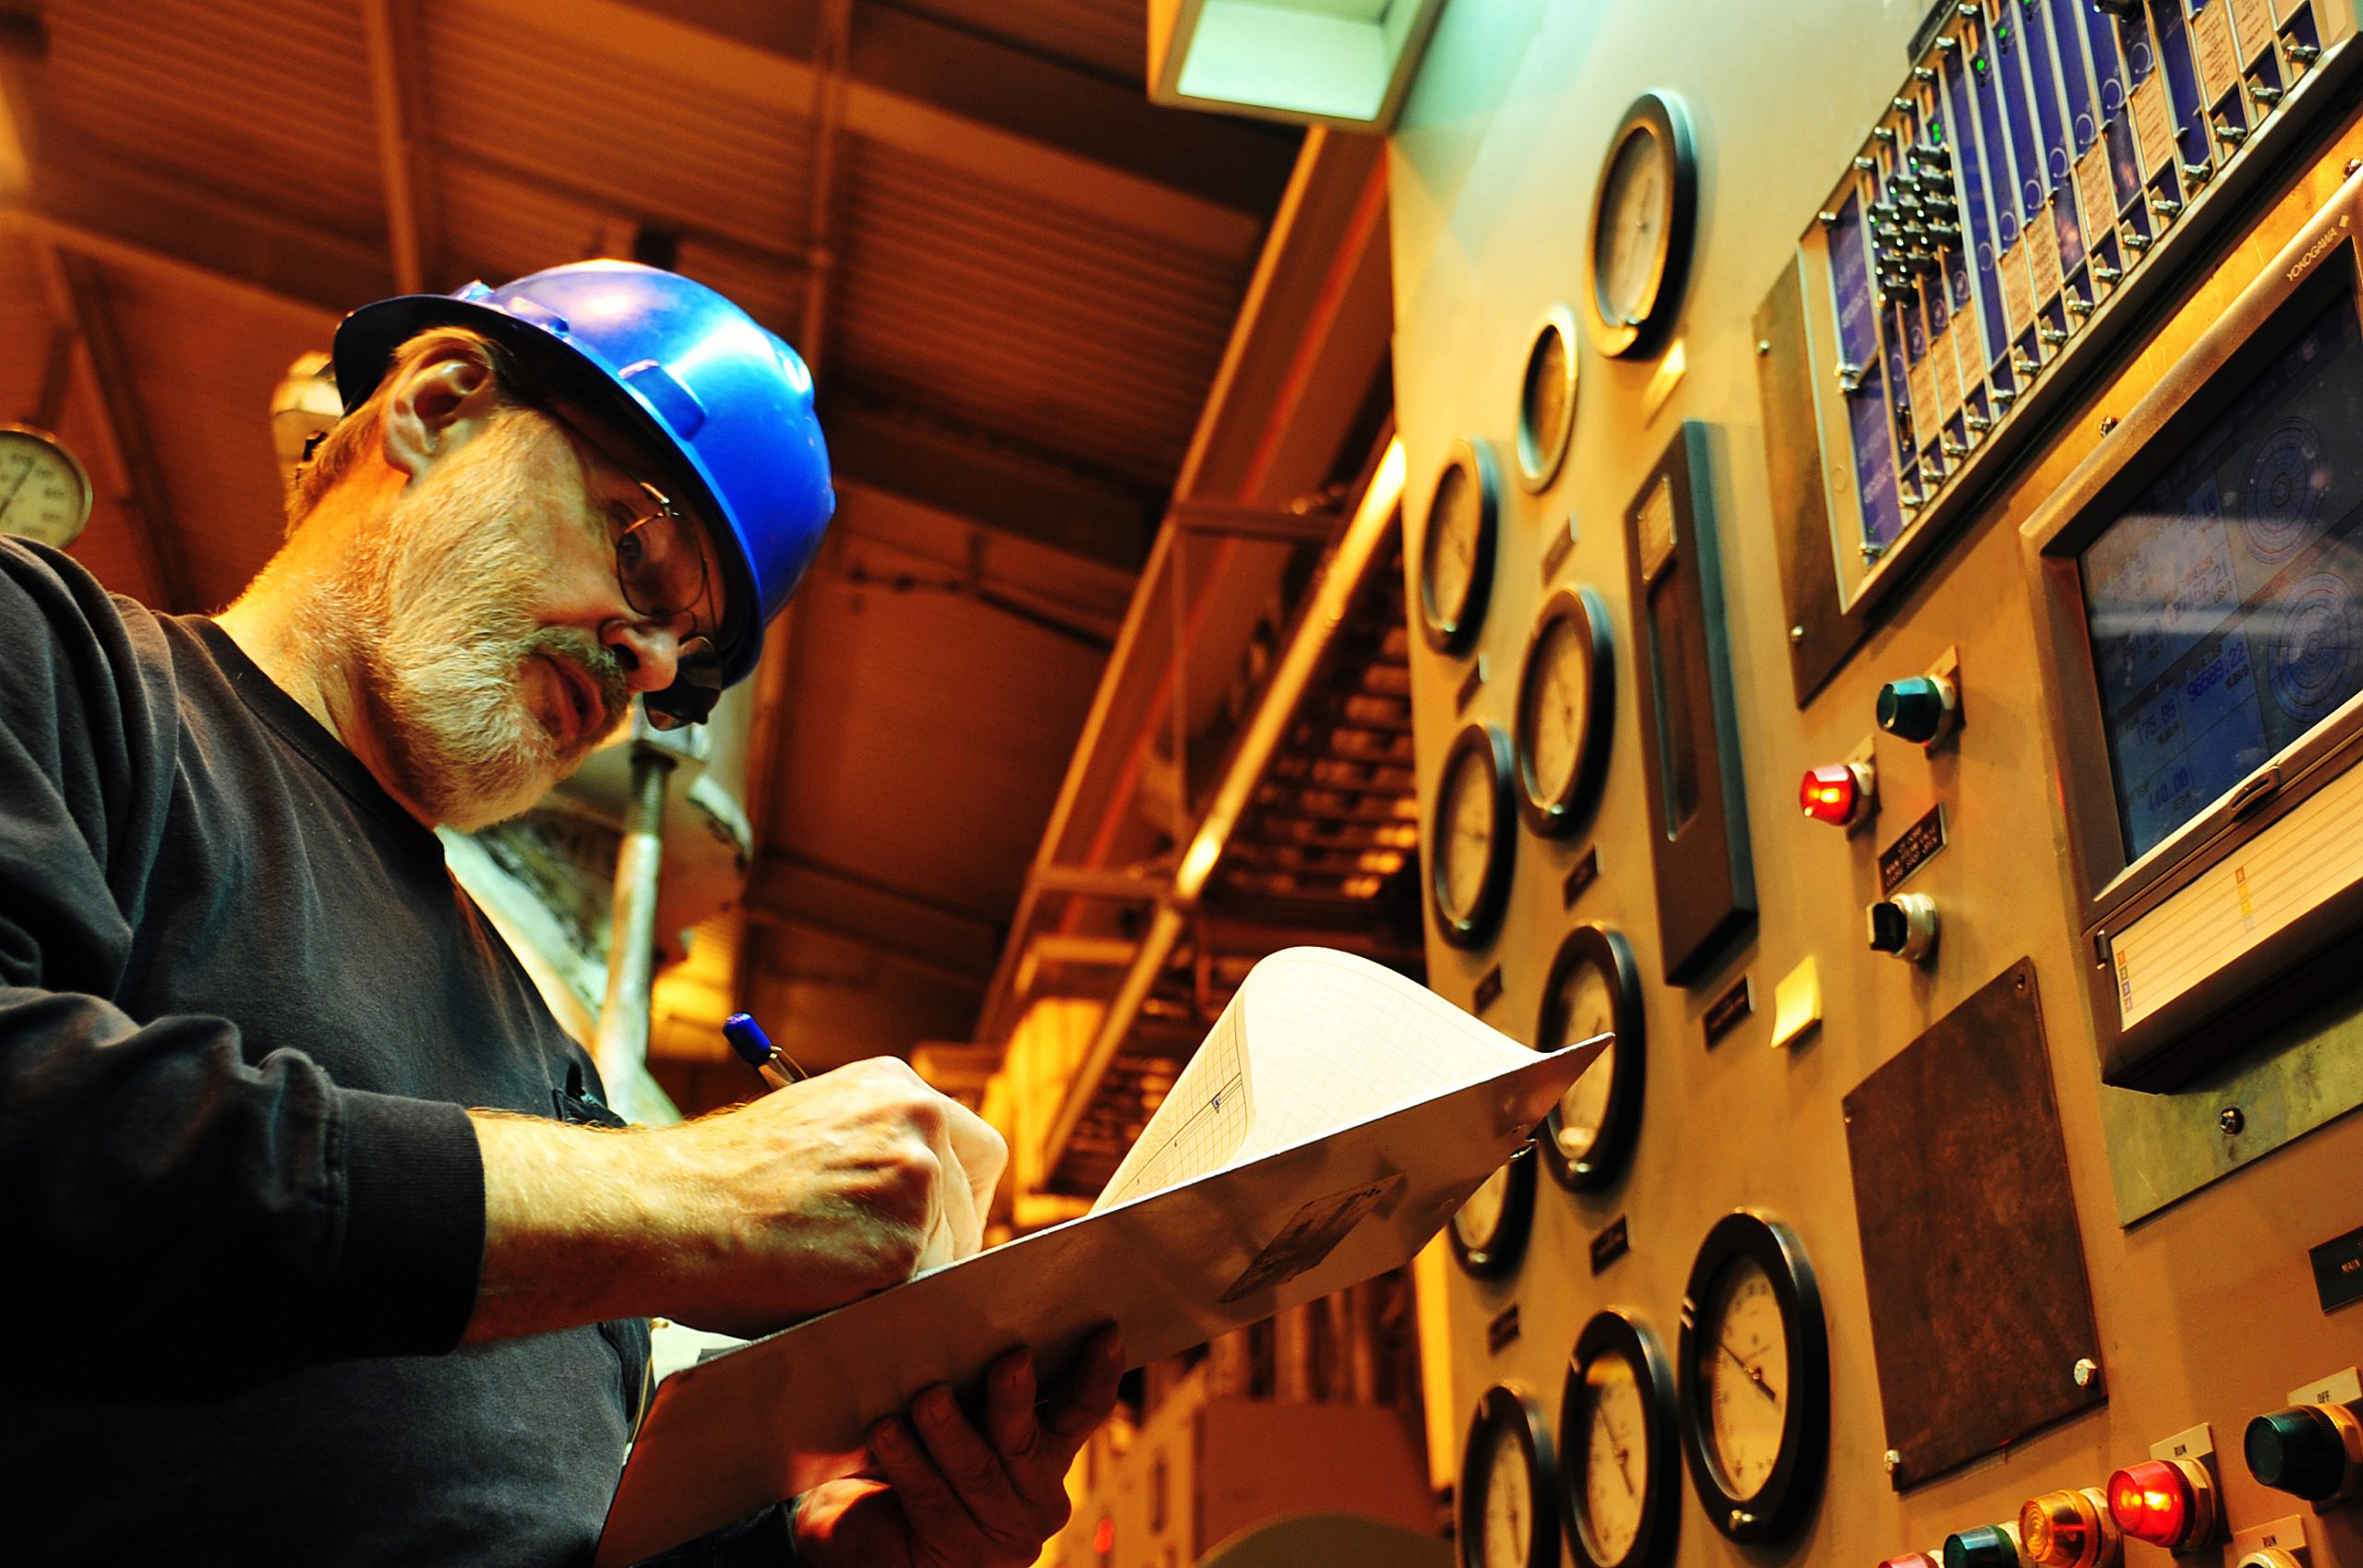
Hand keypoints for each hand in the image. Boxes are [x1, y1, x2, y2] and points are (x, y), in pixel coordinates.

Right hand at [466, 1057, 1008, 1341]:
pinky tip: (829, 1296)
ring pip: (949, 1255)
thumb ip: (872, 1150)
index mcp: (895, 1086)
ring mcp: (916, 1179)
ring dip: (904, 1280)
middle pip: (967, 1207)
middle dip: (933, 1247)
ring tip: (830, 1279)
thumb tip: (911, 1201)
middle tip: (875, 1272)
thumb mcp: (811, 1131)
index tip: (933, 1230)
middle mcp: (918, 1119)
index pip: (974, 1149)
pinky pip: (918, 1296)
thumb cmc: (716, 1184)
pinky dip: (883, 1308)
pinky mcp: (903, 1243)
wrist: (665, 1210)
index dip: (958, 1198)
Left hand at [793, 1328, 1125, 1567]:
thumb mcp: (952, 1407)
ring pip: (978, 1472)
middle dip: (1015, 1399)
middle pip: (1026, 1440)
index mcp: (1048, 1449)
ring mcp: (1002, 1535)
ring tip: (928, 1397)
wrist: (865, 1533)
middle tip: (1009, 1360)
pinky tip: (887, 1431)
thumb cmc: (913, 1450)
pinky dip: (909, 1462)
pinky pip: (933, 1500)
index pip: (1082, 1410)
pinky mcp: (958, 1557)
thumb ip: (974, 1375)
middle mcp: (1037, 1496)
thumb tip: (968, 1310)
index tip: (1107, 1331)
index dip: (1098, 1372)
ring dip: (950, 1430)